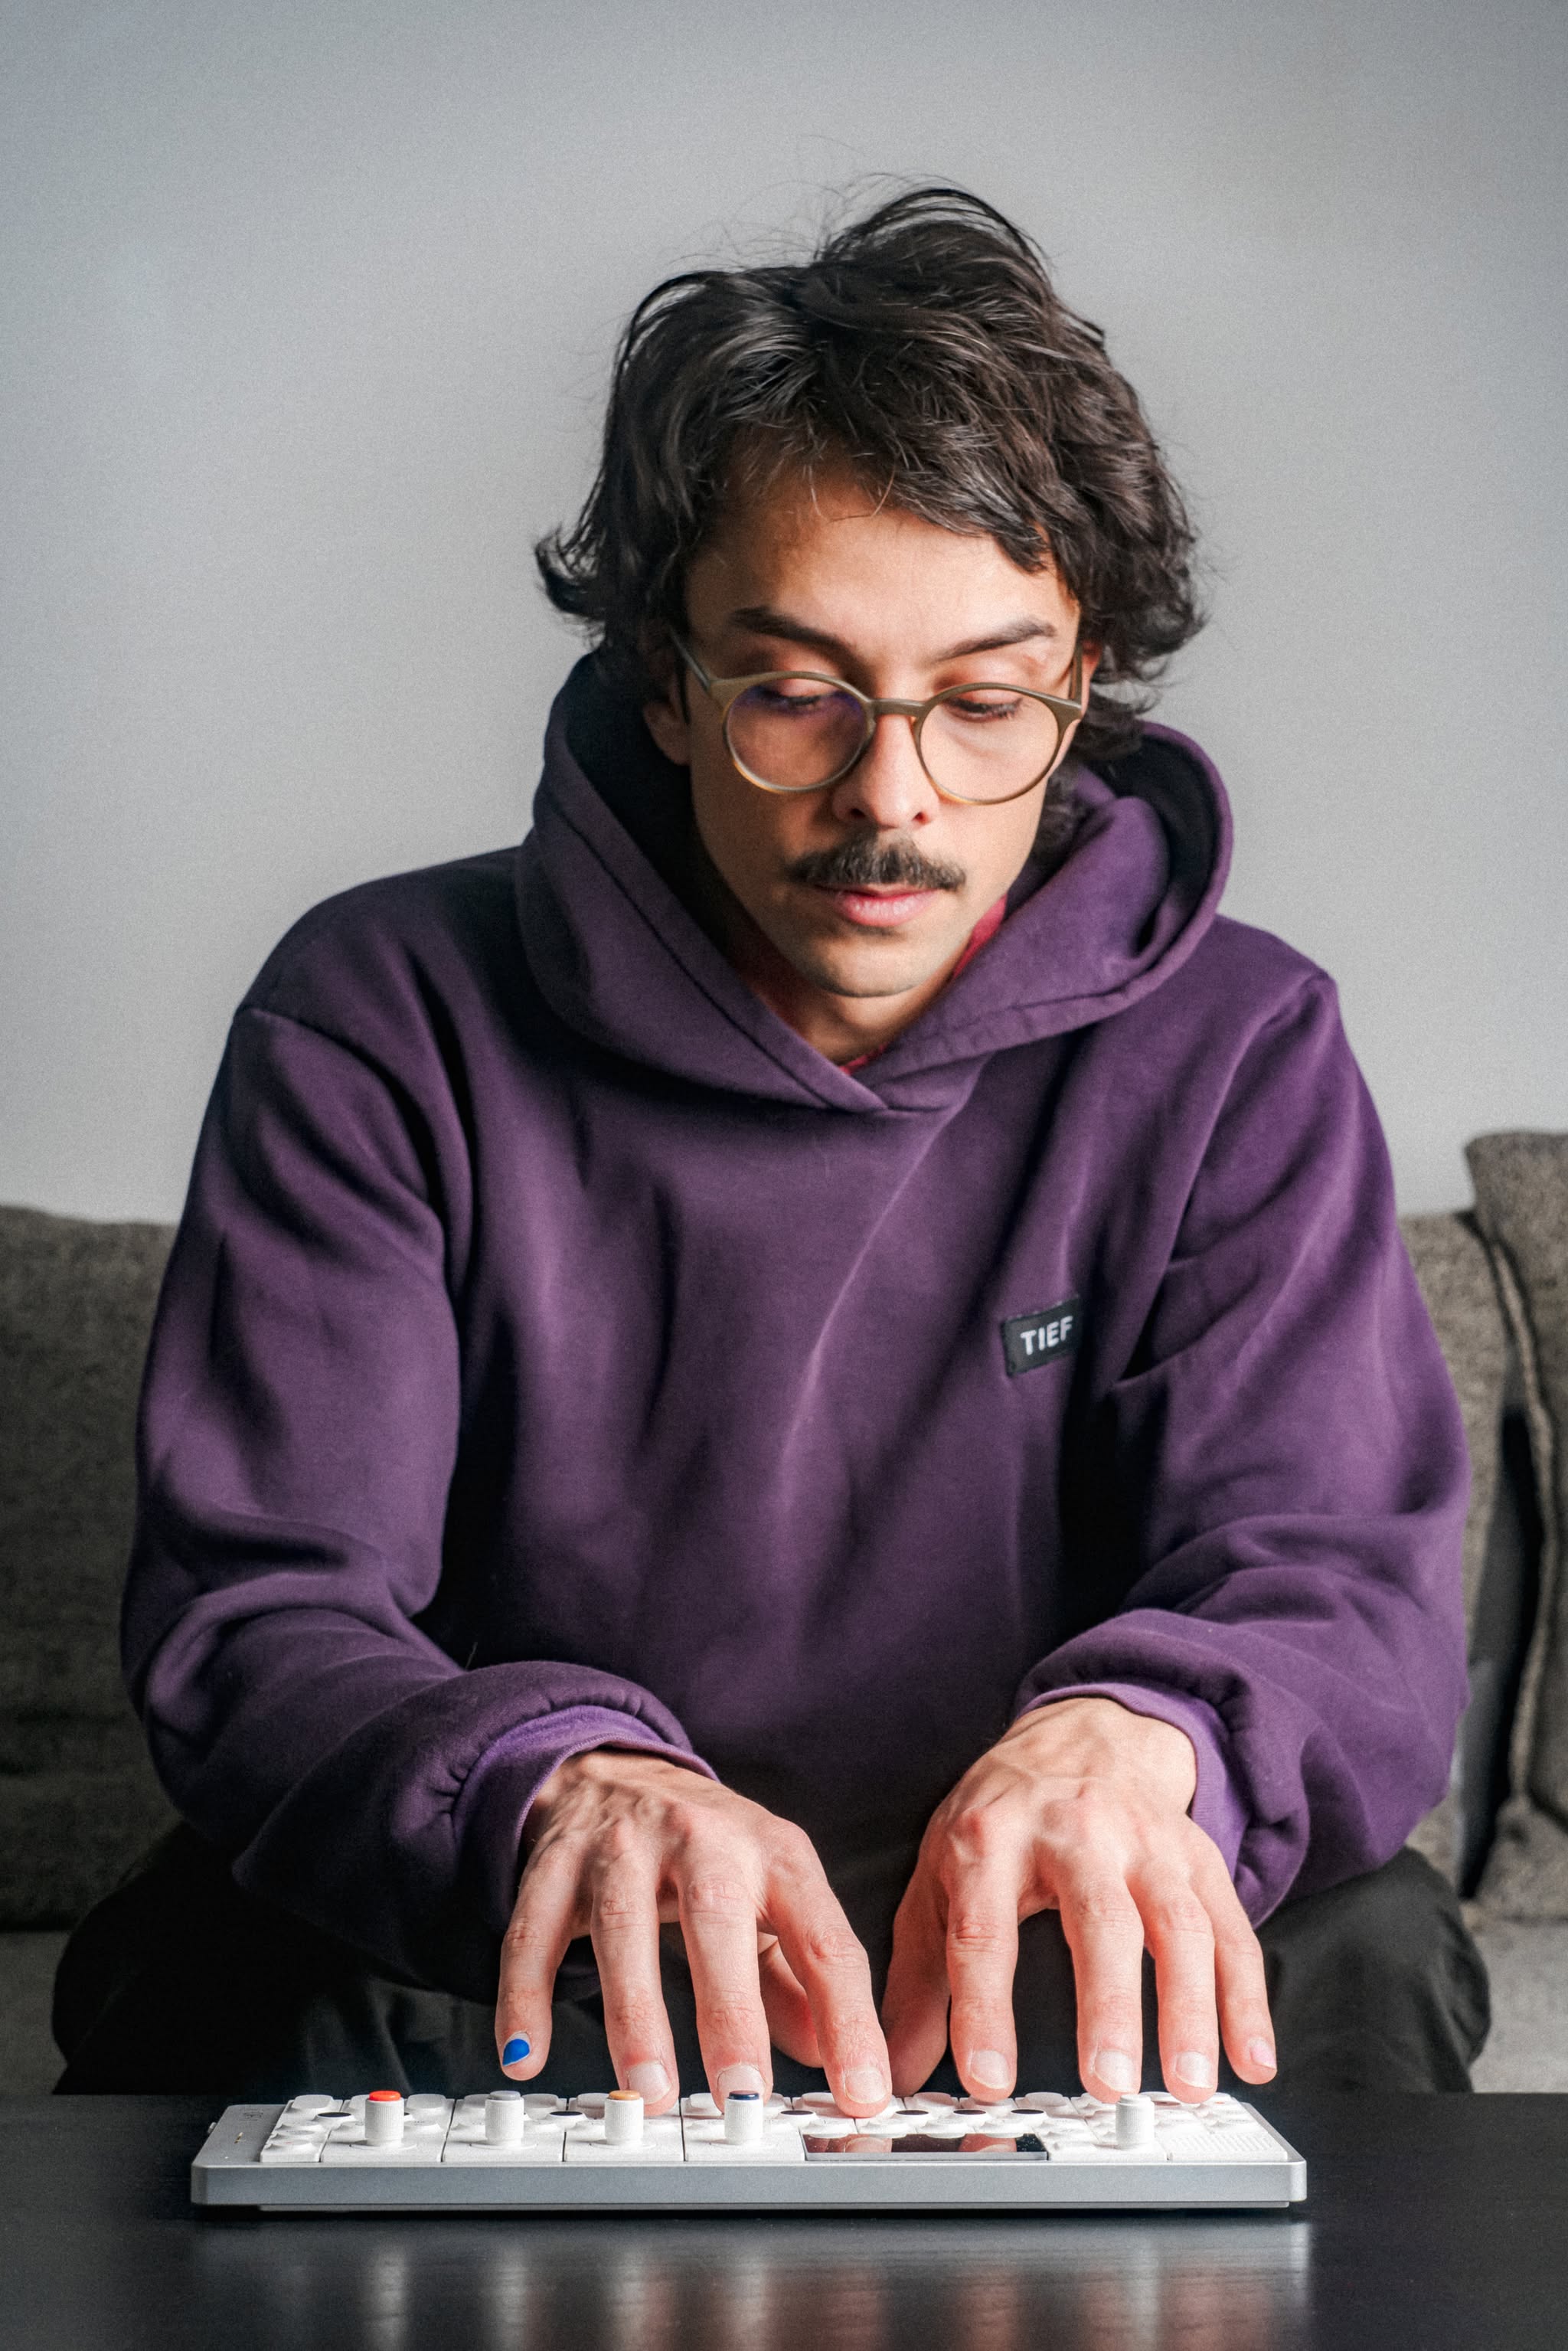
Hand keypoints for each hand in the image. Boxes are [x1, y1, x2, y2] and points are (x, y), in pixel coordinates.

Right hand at [494, 1750, 891, 2116]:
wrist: (613, 1770)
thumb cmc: (708, 1850)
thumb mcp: (773, 1895)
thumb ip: (804, 1976)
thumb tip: (838, 2061)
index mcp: (773, 1853)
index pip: (823, 1937)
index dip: (847, 2016)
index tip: (861, 2091)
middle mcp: (700, 1839)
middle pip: (716, 1918)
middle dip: (731, 2010)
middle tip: (743, 2093)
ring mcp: (620, 1847)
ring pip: (623, 1927)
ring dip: (635, 2014)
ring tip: (649, 2093)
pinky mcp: (555, 1865)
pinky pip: (534, 1934)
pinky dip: (524, 1996)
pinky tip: (525, 2055)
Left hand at [881, 1697, 1276, 2104]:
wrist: (1081, 1735)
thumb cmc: (1002, 1817)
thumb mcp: (939, 1875)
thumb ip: (920, 1976)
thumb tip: (893, 2068)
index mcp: (992, 1837)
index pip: (983, 1929)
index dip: (984, 2008)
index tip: (989, 2080)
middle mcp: (1076, 1832)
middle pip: (1099, 1920)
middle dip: (1109, 2007)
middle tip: (1109, 2085)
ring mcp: (1146, 1843)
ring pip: (1178, 1924)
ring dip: (1190, 2009)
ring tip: (1187, 2086)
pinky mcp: (1199, 1857)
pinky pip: (1232, 1930)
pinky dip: (1247, 2000)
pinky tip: (1252, 2060)